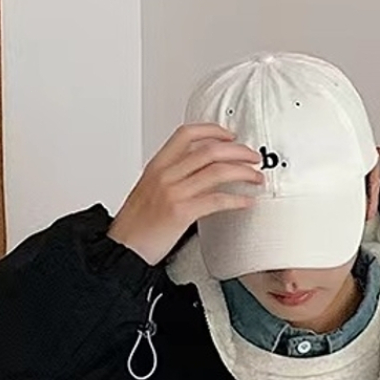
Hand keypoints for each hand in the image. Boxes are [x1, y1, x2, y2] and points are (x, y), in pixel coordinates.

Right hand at [108, 124, 262, 266]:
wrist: (122, 249)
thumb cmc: (135, 226)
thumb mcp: (149, 191)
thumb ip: (172, 178)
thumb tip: (200, 174)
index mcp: (157, 166)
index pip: (187, 134)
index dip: (213, 131)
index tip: (230, 136)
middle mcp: (165, 174)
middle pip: (209, 150)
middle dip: (238, 151)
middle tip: (253, 157)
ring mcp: (173, 192)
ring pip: (217, 171)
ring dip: (243, 172)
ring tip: (256, 178)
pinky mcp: (181, 213)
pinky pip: (216, 200)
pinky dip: (236, 199)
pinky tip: (246, 202)